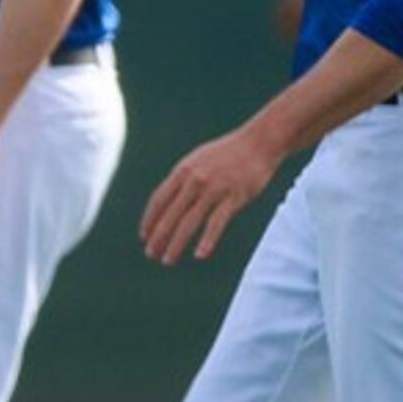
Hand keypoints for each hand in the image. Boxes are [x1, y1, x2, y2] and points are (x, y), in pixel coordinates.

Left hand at [139, 126, 280, 265]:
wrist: (259, 142)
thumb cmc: (229, 152)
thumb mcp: (199, 159)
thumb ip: (184, 177)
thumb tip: (169, 197)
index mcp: (183, 171)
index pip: (159, 199)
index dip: (149, 220)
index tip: (143, 237)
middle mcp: (194, 180)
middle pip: (170, 214)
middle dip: (158, 237)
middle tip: (151, 255)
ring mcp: (214, 189)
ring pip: (189, 222)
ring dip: (176, 243)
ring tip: (167, 260)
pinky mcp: (233, 197)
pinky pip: (216, 223)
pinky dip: (207, 240)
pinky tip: (200, 255)